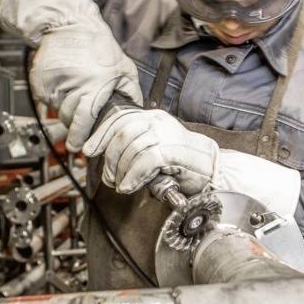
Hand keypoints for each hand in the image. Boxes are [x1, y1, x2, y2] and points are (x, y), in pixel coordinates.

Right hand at [30, 24, 141, 151]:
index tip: (78, 146)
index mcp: (94, 85)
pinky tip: (64, 83)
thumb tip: (136, 113)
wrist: (69, 23)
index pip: (84, 120)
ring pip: (57, 109)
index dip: (80, 136)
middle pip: (69, 118)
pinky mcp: (40, 80)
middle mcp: (72, 85)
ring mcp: (53, 83)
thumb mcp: (124, 67)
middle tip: (81, 115)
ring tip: (75, 90)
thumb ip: (132, 92)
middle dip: (74, 122)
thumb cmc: (98, 45)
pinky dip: (54, 97)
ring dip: (65, 107)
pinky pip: (47, 99)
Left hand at [82, 108, 218, 194]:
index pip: (120, 119)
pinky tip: (130, 186)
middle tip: (110, 178)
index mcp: (153, 117)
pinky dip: (133, 176)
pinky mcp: (172, 151)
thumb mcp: (156, 150)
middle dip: (109, 158)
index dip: (100, 135)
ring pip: (131, 147)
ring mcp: (166, 135)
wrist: (214, 170)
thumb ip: (136, 149)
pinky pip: (144, 161)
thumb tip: (109, 158)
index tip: (89, 150)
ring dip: (121, 170)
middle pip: (122, 133)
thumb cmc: (185, 165)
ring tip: (121, 185)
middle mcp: (158, 121)